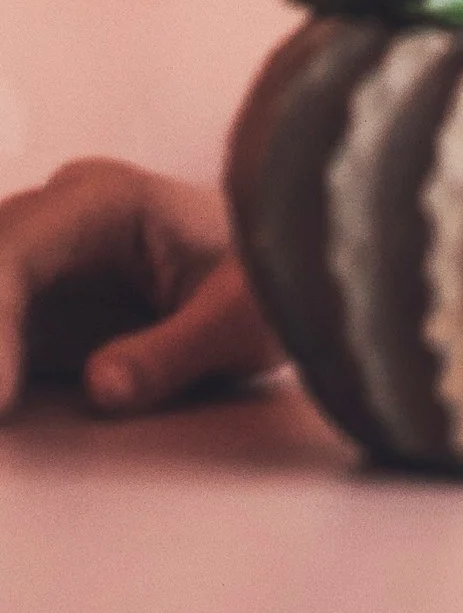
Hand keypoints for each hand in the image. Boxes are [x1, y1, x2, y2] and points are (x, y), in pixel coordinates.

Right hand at [0, 159, 277, 416]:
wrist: (285, 271)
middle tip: (1, 412)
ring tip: (5, 411)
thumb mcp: (242, 321)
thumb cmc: (269, 282)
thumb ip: (175, 352)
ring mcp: (41, 250)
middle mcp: (59, 210)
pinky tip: (5, 405)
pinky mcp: (34, 297)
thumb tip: (102, 385)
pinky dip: (0, 361)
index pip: (10, 254)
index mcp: (106, 200)